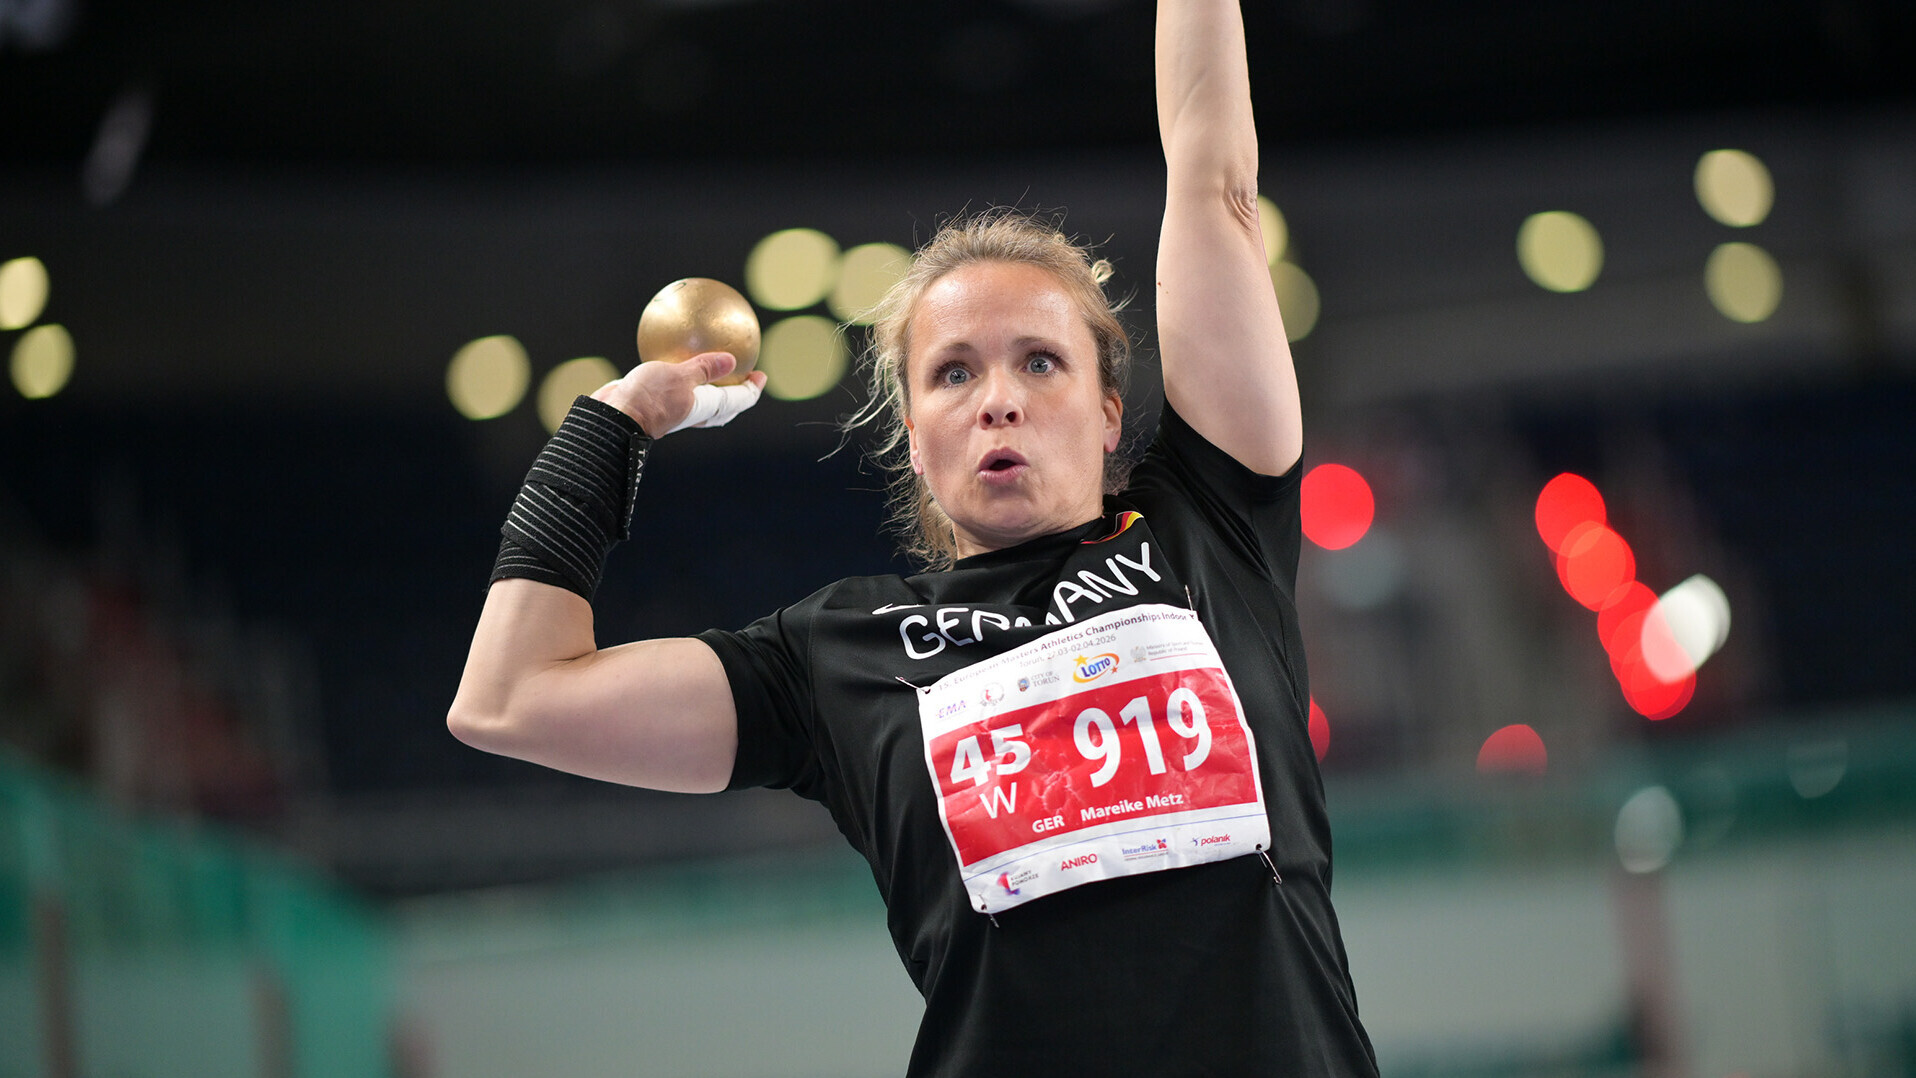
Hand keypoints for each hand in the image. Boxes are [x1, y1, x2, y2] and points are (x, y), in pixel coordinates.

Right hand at [591, 352, 768, 437]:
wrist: (613, 416)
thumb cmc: (649, 397)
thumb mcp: (680, 376)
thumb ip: (705, 368)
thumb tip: (732, 361)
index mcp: (706, 408)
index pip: (738, 401)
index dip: (752, 389)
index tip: (761, 375)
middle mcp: (694, 412)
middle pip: (724, 405)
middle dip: (736, 392)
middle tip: (743, 374)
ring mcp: (675, 409)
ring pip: (700, 399)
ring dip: (709, 386)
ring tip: (711, 366)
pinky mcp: (657, 402)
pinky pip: (676, 387)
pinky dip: (681, 375)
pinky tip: (671, 355)